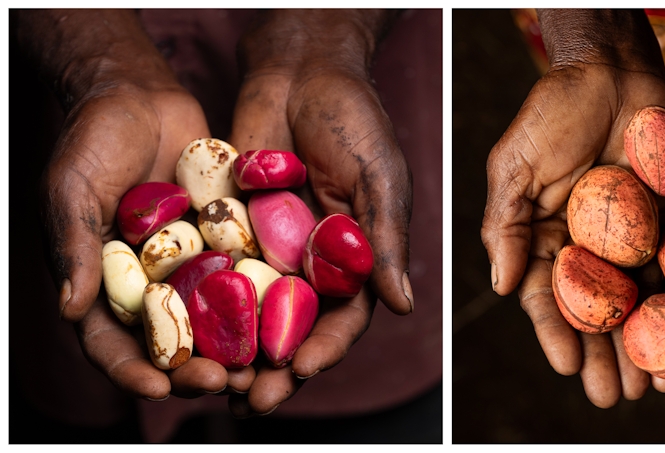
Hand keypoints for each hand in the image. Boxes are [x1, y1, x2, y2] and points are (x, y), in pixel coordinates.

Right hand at [17, 9, 234, 400]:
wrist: (140, 95)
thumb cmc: (92, 140)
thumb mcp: (73, 190)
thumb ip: (75, 248)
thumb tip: (72, 309)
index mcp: (104, 286)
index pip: (111, 343)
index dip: (131, 370)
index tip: (157, 388)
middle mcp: (150, 286)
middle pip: (172, 346)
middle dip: (194, 372)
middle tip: (222, 382)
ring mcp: (192, 268)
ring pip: (217, 323)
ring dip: (238, 349)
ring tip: (262, 368)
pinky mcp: (229, 244)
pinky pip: (249, 279)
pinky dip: (267, 303)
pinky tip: (292, 318)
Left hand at [226, 9, 413, 415]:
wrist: (300, 69)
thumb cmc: (354, 117)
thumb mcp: (380, 177)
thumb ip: (387, 240)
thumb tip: (402, 305)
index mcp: (357, 259)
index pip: (345, 318)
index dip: (325, 347)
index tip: (300, 369)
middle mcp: (313, 264)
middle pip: (293, 328)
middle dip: (274, 367)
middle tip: (251, 398)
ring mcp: (271, 249)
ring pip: (251, 313)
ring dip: (235, 350)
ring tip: (213, 381)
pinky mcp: (230, 230)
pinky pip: (215, 273)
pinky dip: (199, 305)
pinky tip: (178, 330)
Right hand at [480, 9, 664, 407]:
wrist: (613, 65)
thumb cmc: (554, 109)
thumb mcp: (516, 163)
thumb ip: (506, 223)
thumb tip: (498, 286)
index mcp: (547, 239)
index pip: (549, 299)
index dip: (557, 336)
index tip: (569, 368)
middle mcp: (591, 247)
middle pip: (600, 314)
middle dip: (608, 357)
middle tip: (619, 396)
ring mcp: (635, 238)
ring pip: (642, 302)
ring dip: (649, 344)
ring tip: (658, 383)